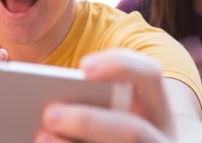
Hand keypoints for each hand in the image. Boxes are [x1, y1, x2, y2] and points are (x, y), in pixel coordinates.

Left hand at [35, 50, 201, 142]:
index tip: (83, 67)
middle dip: (90, 122)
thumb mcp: (105, 111)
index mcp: (155, 107)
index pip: (149, 75)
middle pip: (132, 130)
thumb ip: (81, 98)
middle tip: (49, 113)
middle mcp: (161, 139)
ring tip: (41, 137)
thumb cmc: (103, 128)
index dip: (119, 67)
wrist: (123, 142)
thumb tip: (41, 92)